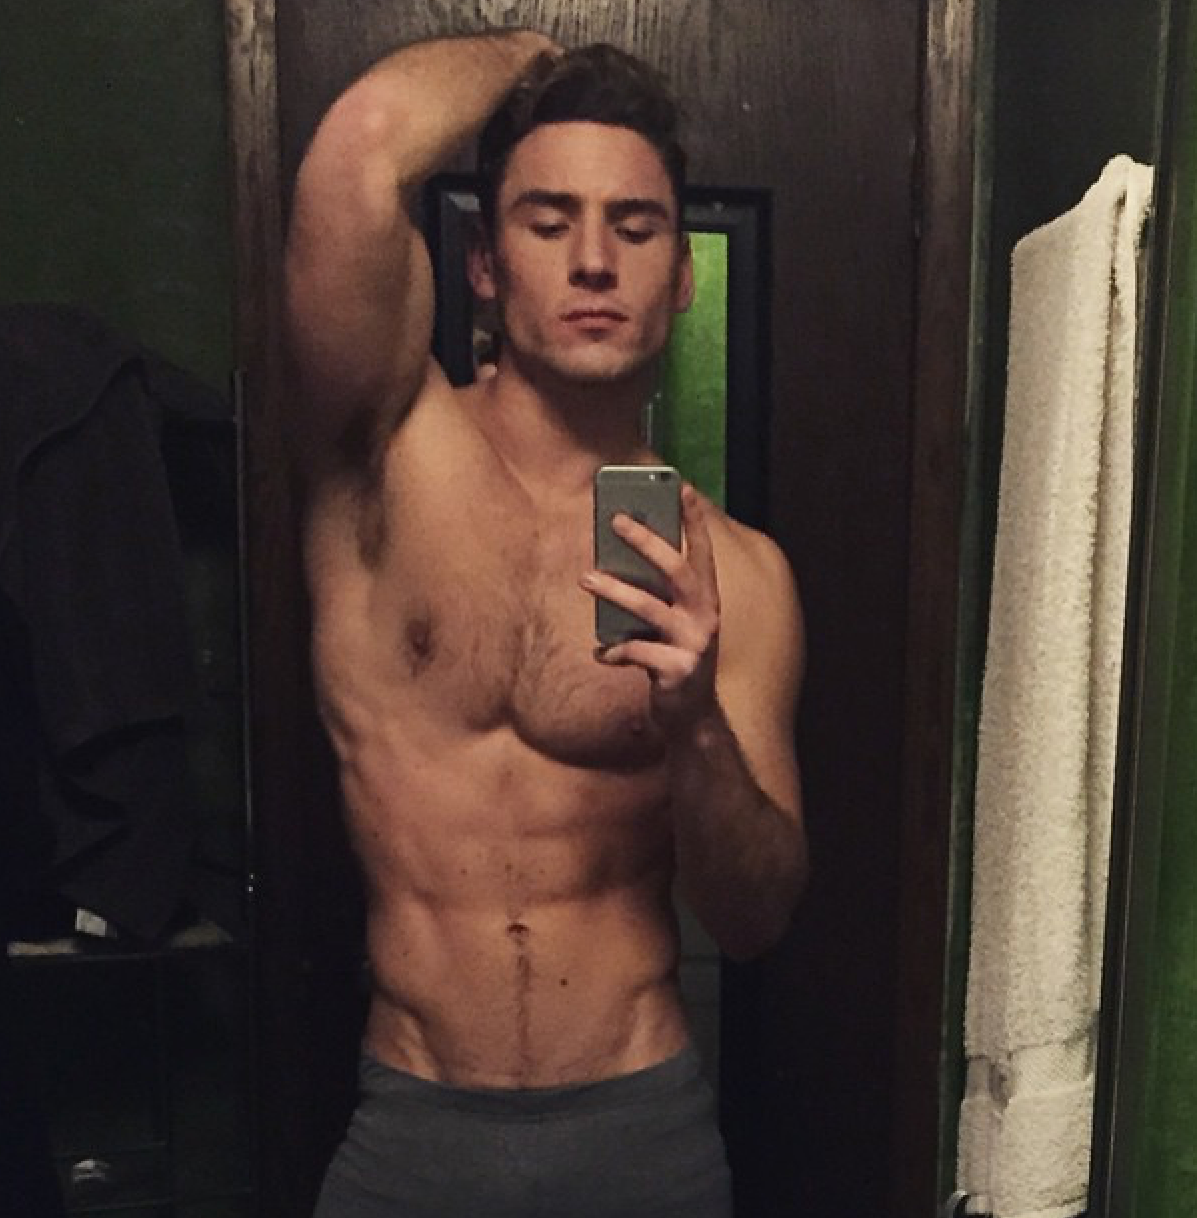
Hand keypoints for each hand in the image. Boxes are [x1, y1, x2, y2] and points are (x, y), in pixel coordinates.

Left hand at [579, 484, 720, 735]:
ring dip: (614, 590)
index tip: (684, 488)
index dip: (695, 520)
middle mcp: (706, 616)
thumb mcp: (672, 624)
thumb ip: (656, 596)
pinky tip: (602, 654)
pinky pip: (636, 651)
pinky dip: (614, 651)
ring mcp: (694, 643)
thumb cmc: (675, 659)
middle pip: (676, 569)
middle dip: (646, 541)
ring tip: (585, 578)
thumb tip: (616, 561)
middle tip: (615, 520)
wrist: (692, 717)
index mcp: (707, 600)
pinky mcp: (678, 670)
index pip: (702, 552)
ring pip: (649, 607)